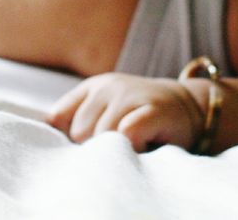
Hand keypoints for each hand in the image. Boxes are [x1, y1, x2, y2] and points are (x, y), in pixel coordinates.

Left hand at [47, 73, 202, 151]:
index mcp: (92, 88)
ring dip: (115, 150)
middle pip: (80, 132)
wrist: (189, 107)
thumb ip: (79, 120)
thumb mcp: (107, 112)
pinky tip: (143, 146)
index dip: (68, 140)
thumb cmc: (141, 116)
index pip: (58, 118)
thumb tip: (48, 140)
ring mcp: (130, 95)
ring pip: (102, 135)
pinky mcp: (151, 109)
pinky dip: (132, 148)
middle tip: (117, 148)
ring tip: (132, 146)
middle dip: (94, 148)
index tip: (84, 149)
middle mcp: (108, 87)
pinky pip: (126, 134)